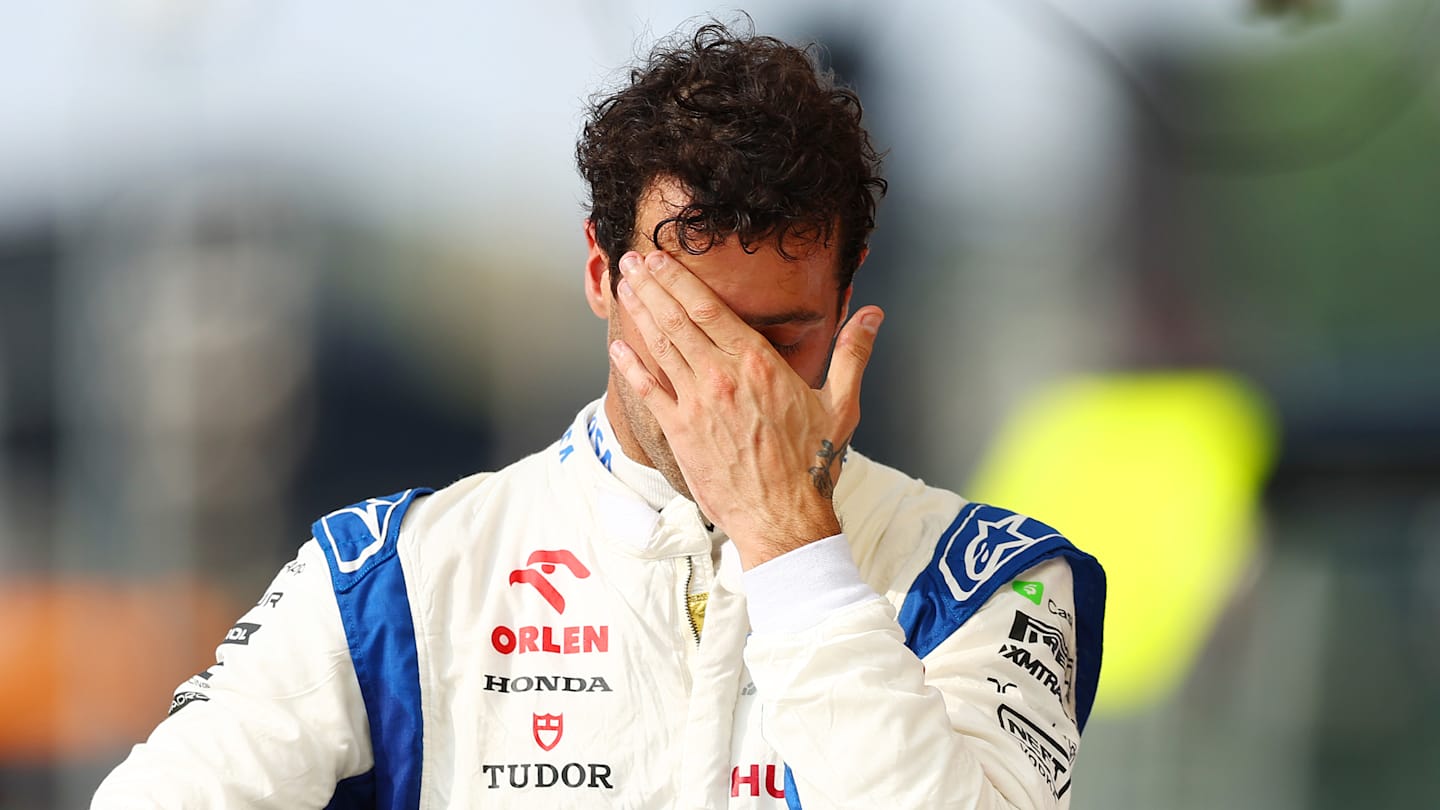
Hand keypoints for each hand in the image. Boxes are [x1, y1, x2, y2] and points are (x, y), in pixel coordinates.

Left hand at [607, 250, 883, 567]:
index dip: (680, 280)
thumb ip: (852, 354)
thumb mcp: (841, 404)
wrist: (784, 519)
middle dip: (652, 285)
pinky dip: (631, 366)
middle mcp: (723, 377)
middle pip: (679, 319)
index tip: (661, 260)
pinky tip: (618, 347)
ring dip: (641, 313)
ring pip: (661, 346)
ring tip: (625, 286)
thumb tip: (873, 316)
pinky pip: (649, 391)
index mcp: (759, 364)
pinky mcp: (681, 432)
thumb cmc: (811, 465)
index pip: (711, 308)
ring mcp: (698, 404)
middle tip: (632, 262)